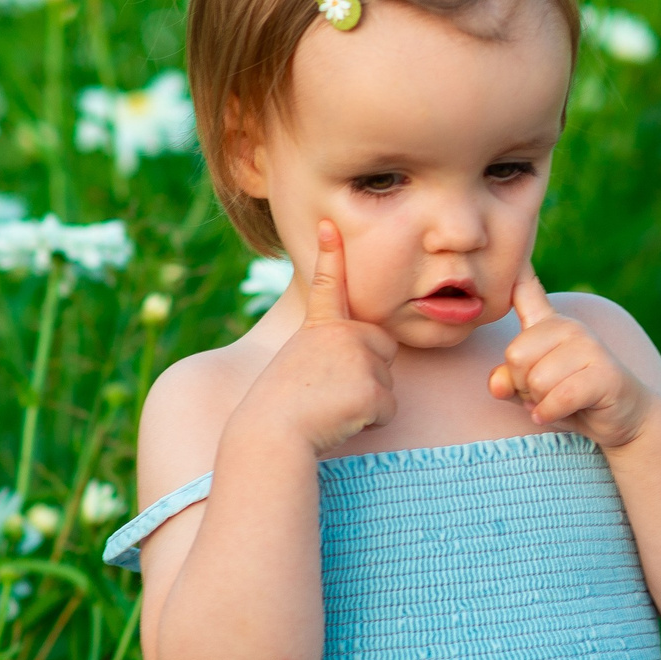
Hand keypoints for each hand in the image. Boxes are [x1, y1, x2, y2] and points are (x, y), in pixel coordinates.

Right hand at [236, 219, 398, 455]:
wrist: (272, 434)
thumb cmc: (280, 410)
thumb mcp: (298, 364)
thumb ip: (326, 351)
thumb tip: (354, 355)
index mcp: (319, 328)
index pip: (326, 284)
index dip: (330, 255)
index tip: (330, 225)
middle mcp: (342, 334)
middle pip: (383, 349)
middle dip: (369, 373)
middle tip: (331, 392)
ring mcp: (359, 358)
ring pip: (387, 384)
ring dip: (366, 402)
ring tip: (330, 408)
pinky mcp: (372, 387)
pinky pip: (388, 410)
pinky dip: (370, 422)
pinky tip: (341, 420)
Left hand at [487, 272, 655, 446]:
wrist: (623, 418)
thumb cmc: (570, 400)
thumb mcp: (530, 391)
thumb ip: (507, 381)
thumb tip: (498, 383)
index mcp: (548, 325)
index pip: (526, 289)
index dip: (516, 270)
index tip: (514, 252)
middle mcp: (569, 327)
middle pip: (516, 355)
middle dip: (522, 386)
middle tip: (543, 393)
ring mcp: (590, 346)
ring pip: (536, 380)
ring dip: (540, 403)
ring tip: (556, 402)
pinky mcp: (605, 373)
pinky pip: (559, 397)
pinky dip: (552, 413)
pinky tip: (557, 413)